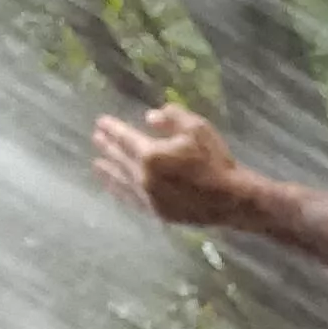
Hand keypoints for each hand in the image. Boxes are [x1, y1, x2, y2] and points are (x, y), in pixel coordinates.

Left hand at [91, 103, 253, 227]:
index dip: (113, 129)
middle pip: (120, 159)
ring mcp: (148, 197)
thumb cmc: (215, 160)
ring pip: (122, 181)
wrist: (231, 199)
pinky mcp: (156, 212)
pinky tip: (115, 188)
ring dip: (108, 171)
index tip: (101, 122)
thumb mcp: (197, 128)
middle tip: (96, 138)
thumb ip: (172, 117)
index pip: (125, 138)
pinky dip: (120, 192)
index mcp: (151, 154)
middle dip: (107, 147)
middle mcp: (143, 177)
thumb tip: (150, 117)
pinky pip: (131, 200)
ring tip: (97, 165)